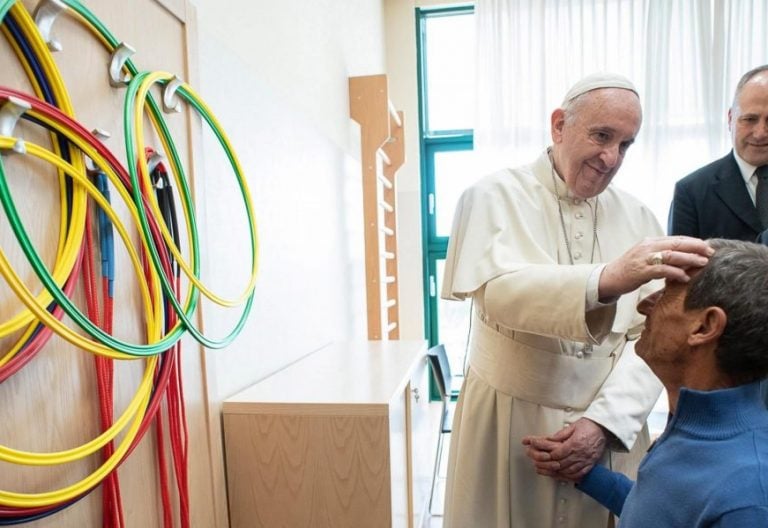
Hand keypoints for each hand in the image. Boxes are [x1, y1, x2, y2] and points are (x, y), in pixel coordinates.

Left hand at [522, 418, 607, 481]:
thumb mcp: (572, 426)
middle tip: (538, 463)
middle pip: (561, 463)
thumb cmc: (589, 426)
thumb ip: (560, 434)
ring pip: (568, 471)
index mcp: (575, 444)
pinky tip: (560, 475)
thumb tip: (549, 439)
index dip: (546, 454)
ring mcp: (585, 461)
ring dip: (556, 472)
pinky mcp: (589, 465)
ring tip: (546, 471)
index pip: (557, 453)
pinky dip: (568, 476)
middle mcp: (580, 454)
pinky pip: (578, 474)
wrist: (603, 429)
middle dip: (547, 464)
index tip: (539, 453)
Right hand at [598, 236, 712, 299]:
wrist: (609, 277)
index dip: (693, 241)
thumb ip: (662, 255)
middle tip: (710, 252)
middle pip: (676, 243)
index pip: (676, 238)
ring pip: (671, 255)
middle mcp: (648, 246)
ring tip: (703, 262)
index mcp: (650, 241)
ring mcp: (644, 258)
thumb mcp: (646, 257)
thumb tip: (683, 258)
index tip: (707, 246)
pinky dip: (676, 272)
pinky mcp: (641, 271)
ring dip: (689, 258)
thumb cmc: (629, 269)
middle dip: (696, 247)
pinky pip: (662, 270)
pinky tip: (685, 277)